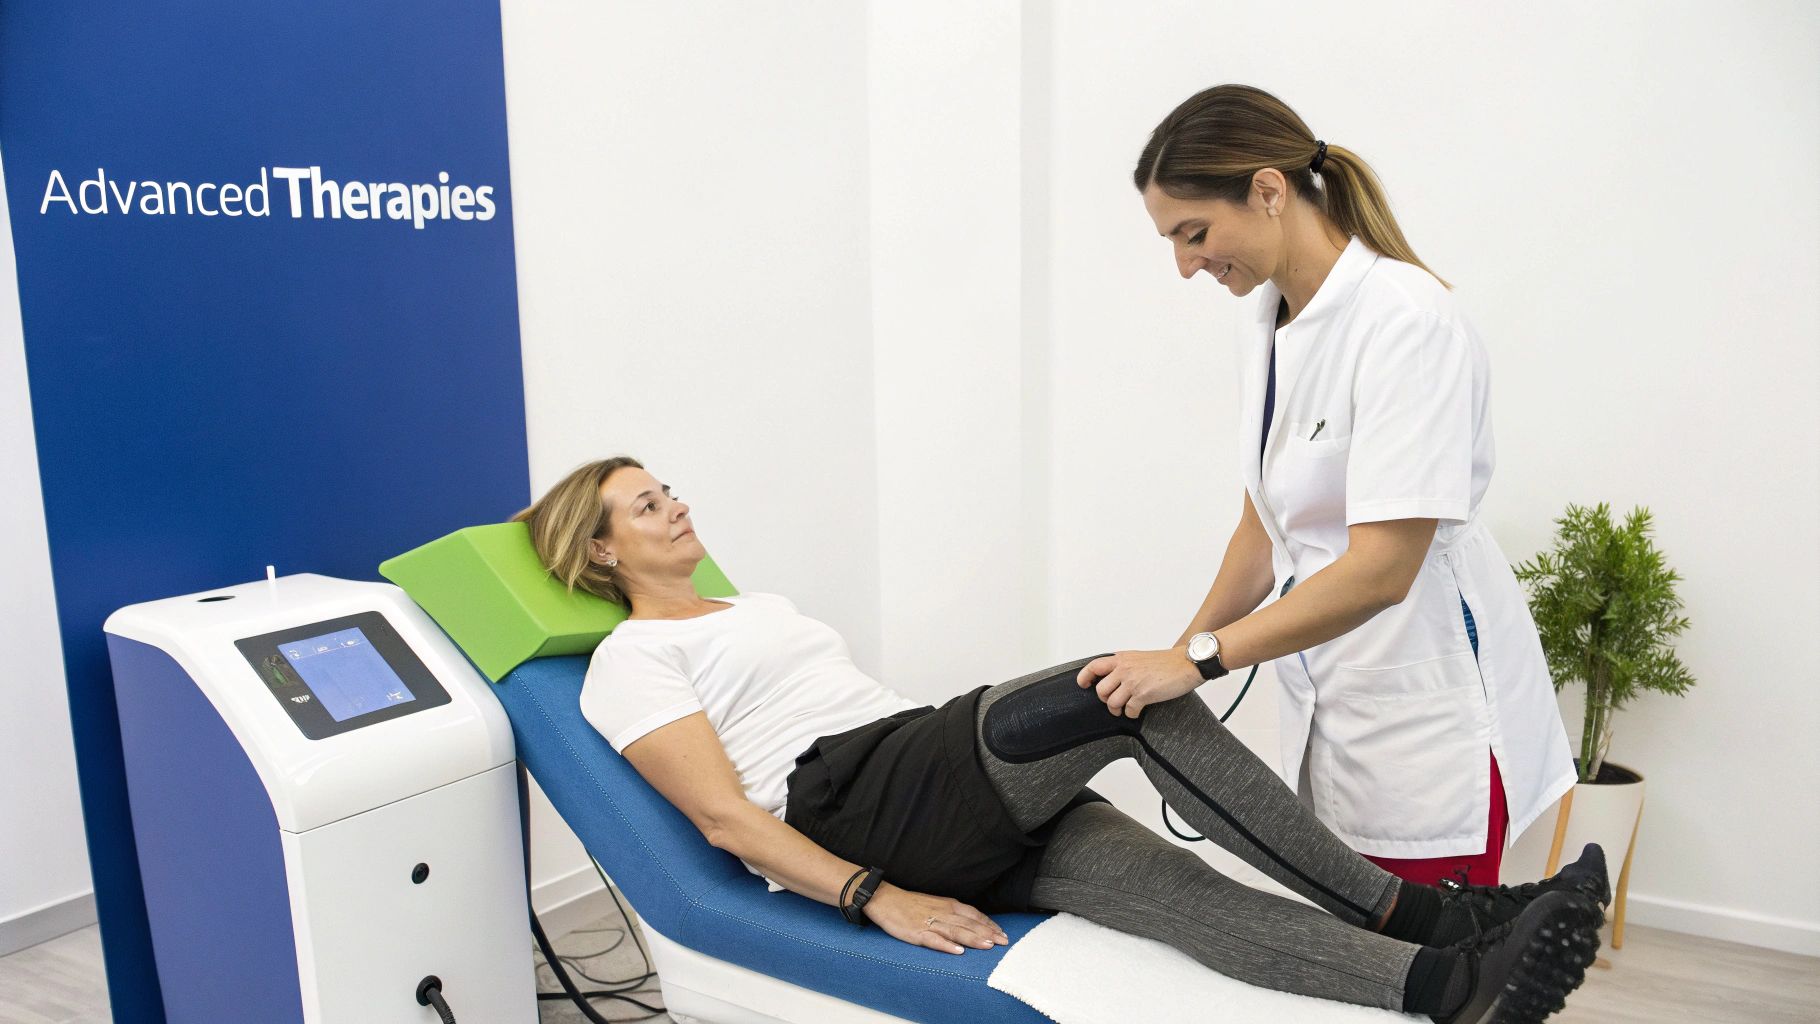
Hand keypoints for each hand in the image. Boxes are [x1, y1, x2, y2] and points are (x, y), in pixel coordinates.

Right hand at [862, 882, 1008, 954]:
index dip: (989, 924)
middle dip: (988, 933)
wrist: (885, 898)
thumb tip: (971, 923)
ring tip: (988, 946)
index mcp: (948, 905)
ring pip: (956, 931)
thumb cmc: (911, 904)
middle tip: (1004, 942)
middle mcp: (943, 912)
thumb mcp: (936, 904)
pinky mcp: (917, 932)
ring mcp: (930, 922)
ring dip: (973, 938)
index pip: (974, 914)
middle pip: (969, 923)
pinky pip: (934, 940)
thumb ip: (953, 913)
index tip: (1002, 933)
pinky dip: (946, 945)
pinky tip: (957, 951)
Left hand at [1075, 648, 1201, 717]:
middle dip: (1104, 700)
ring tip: (1124, 708)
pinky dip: (1132, 714)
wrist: (1186, 664)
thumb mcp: (1138, 657)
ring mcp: (1133, 682)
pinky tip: (1138, 710)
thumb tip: (1111, 678)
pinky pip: (1129, 711)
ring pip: (1112, 703)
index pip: (1094, 666)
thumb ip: (1123, 665)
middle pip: (1100, 690)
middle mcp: (1124, 669)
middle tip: (1113, 701)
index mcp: (1121, 658)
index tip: (1083, 685)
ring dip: (1117, 710)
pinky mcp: (1143, 695)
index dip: (1084, 677)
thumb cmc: (1166, 662)